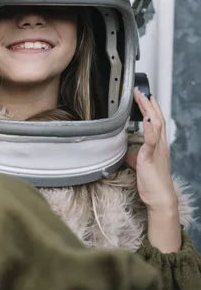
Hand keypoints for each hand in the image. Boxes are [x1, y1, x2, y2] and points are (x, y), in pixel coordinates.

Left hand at [126, 88, 180, 251]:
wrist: (161, 199)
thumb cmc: (152, 184)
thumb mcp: (141, 167)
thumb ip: (135, 157)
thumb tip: (128, 153)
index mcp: (157, 146)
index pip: (156, 122)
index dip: (151, 108)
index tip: (145, 96)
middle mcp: (159, 145)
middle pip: (157, 118)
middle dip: (148, 103)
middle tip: (140, 91)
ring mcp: (156, 150)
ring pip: (156, 124)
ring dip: (149, 109)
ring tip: (143, 97)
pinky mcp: (150, 157)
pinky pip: (151, 141)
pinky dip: (150, 129)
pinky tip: (148, 119)